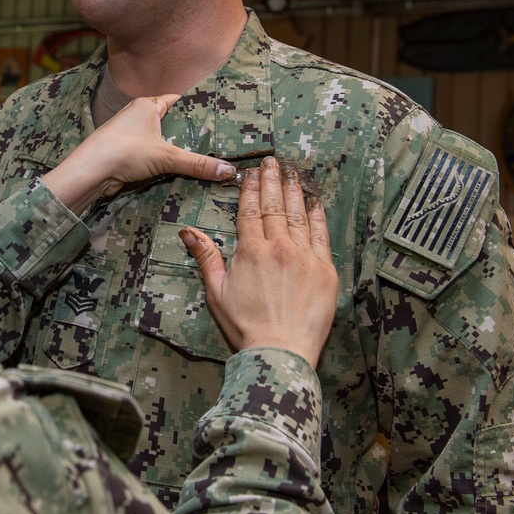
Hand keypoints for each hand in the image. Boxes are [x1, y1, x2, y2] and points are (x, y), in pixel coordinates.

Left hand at [42, 94, 235, 214]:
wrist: (90, 171)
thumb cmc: (124, 151)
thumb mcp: (166, 156)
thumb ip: (197, 163)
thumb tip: (229, 170)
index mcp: (148, 104)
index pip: (178, 101)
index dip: (197, 108)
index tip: (217, 118)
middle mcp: (139, 115)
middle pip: (171, 121)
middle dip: (189, 133)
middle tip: (216, 142)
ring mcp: (131, 134)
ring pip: (161, 139)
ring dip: (176, 149)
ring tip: (204, 157)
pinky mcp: (127, 152)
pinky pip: (152, 154)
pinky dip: (164, 161)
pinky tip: (179, 170)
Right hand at [179, 156, 337, 367]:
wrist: (280, 351)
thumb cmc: (245, 325)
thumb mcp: (217, 291)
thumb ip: (206, 257)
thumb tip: (188, 231)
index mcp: (251, 251)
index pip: (250, 211)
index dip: (251, 189)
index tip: (252, 173)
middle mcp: (279, 247)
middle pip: (274, 206)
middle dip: (273, 181)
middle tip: (273, 162)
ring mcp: (305, 257)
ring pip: (299, 216)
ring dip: (295, 192)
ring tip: (292, 173)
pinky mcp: (325, 271)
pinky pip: (322, 236)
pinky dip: (318, 216)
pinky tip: (315, 202)